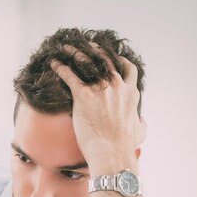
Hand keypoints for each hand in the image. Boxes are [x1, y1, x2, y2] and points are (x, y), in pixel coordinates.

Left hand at [51, 43, 145, 173]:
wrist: (111, 151)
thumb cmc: (124, 145)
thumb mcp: (139, 132)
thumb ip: (141, 123)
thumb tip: (142, 121)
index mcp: (130, 93)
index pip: (128, 70)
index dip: (121, 62)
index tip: (115, 58)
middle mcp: (117, 86)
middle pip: (107, 60)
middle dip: (98, 50)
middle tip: (90, 45)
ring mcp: (100, 89)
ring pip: (88, 63)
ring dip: (77, 53)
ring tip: (68, 48)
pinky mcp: (83, 96)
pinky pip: (70, 76)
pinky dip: (60, 68)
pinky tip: (53, 64)